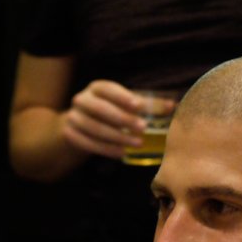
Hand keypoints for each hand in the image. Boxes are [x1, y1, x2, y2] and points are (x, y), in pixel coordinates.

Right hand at [59, 81, 173, 160]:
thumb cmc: (109, 112)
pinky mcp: (70, 135)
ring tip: (137, 144)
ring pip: (94, 128)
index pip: (108, 89)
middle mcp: (81, 100)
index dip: (122, 97)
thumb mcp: (124, 104)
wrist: (77, 127)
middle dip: (123, 119)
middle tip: (143, 128)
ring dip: (117, 137)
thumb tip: (172, 106)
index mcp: (96, 88)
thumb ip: (147, 105)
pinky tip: (121, 154)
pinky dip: (106, 149)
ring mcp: (72, 118)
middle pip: (100, 109)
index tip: (138, 106)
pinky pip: (88, 143)